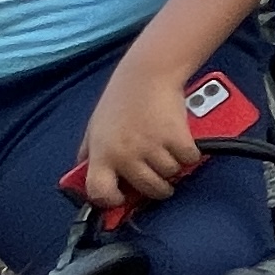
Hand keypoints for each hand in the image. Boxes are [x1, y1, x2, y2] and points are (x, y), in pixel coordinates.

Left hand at [80, 63, 198, 211]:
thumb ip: (91, 154)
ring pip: (170, 175)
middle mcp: (125, 154)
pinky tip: (182, 144)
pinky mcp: (177, 138)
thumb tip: (84, 177)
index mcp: (102, 153)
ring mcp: (152, 147)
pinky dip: (189, 154)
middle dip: (157, 187)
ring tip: (169, 153)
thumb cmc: (121, 98)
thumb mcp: (96, 128)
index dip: (112, 201)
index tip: (122, 198)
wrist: (148, 73)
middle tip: (159, 178)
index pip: (100, 192)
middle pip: (147, 188)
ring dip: (173, 167)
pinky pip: (188, 160)